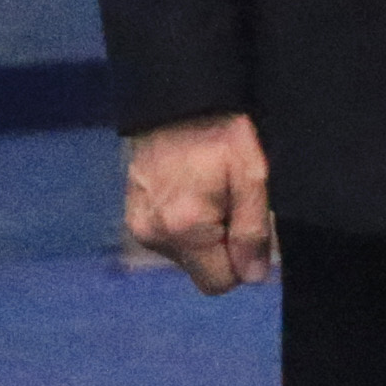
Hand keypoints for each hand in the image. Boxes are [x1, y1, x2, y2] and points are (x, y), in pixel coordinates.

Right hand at [123, 112, 276, 294]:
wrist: (178, 102)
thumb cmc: (222, 134)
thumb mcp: (252, 178)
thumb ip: (253, 231)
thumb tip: (253, 277)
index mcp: (184, 228)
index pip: (218, 283)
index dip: (242, 262)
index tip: (248, 227)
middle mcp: (153, 235)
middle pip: (201, 270)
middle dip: (224, 248)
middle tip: (231, 203)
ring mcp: (138, 226)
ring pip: (186, 255)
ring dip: (205, 235)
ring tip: (212, 191)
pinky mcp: (132, 215)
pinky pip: (169, 238)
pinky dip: (186, 224)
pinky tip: (194, 191)